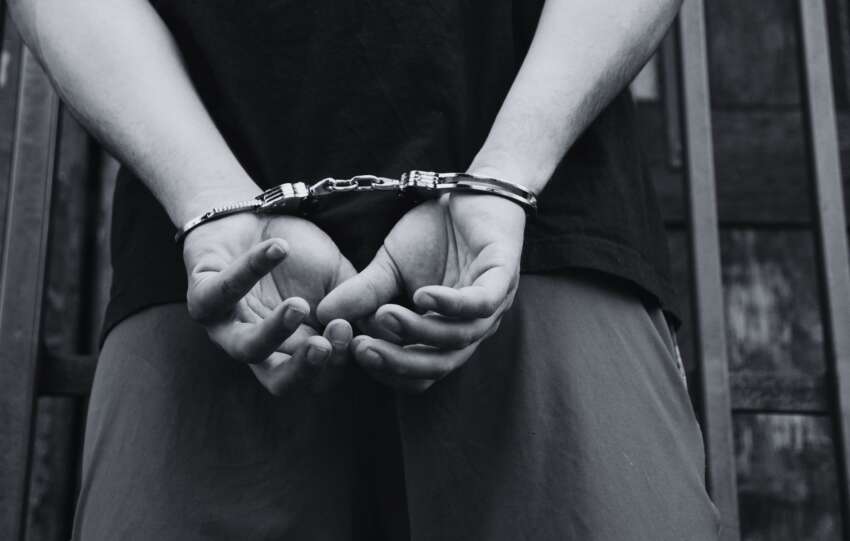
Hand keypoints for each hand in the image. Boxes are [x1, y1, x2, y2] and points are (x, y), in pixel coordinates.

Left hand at [183, 211, 356, 394]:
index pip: (319, 375)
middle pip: (279, 381)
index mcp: (295, 349)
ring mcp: (228, 327)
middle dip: (304, 369)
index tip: (353, 331)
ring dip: (275, 332)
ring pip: (246, 348)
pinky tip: (279, 250)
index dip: (337, 361)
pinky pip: (222, 292)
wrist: (253, 215)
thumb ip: (360, 301)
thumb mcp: (339, 277)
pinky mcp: (201, 298)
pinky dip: (251, 269)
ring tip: (299, 307)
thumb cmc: (299, 253)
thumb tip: (390, 327)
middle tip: (325, 347)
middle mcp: (260, 348)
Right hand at [317, 192, 525, 391]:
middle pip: (438, 366)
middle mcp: (471, 328)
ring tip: (384, 315)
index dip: (387, 370)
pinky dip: (449, 304)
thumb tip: (321, 315)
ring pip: (457, 338)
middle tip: (361, 349)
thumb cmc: (432, 232)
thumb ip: (363, 292)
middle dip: (398, 362)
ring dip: (417, 331)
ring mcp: (492, 305)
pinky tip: (421, 296)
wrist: (468, 190)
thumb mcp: (388, 265)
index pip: (419, 372)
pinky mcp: (504, 276)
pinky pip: (479, 303)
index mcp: (446, 333)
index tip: (352, 352)